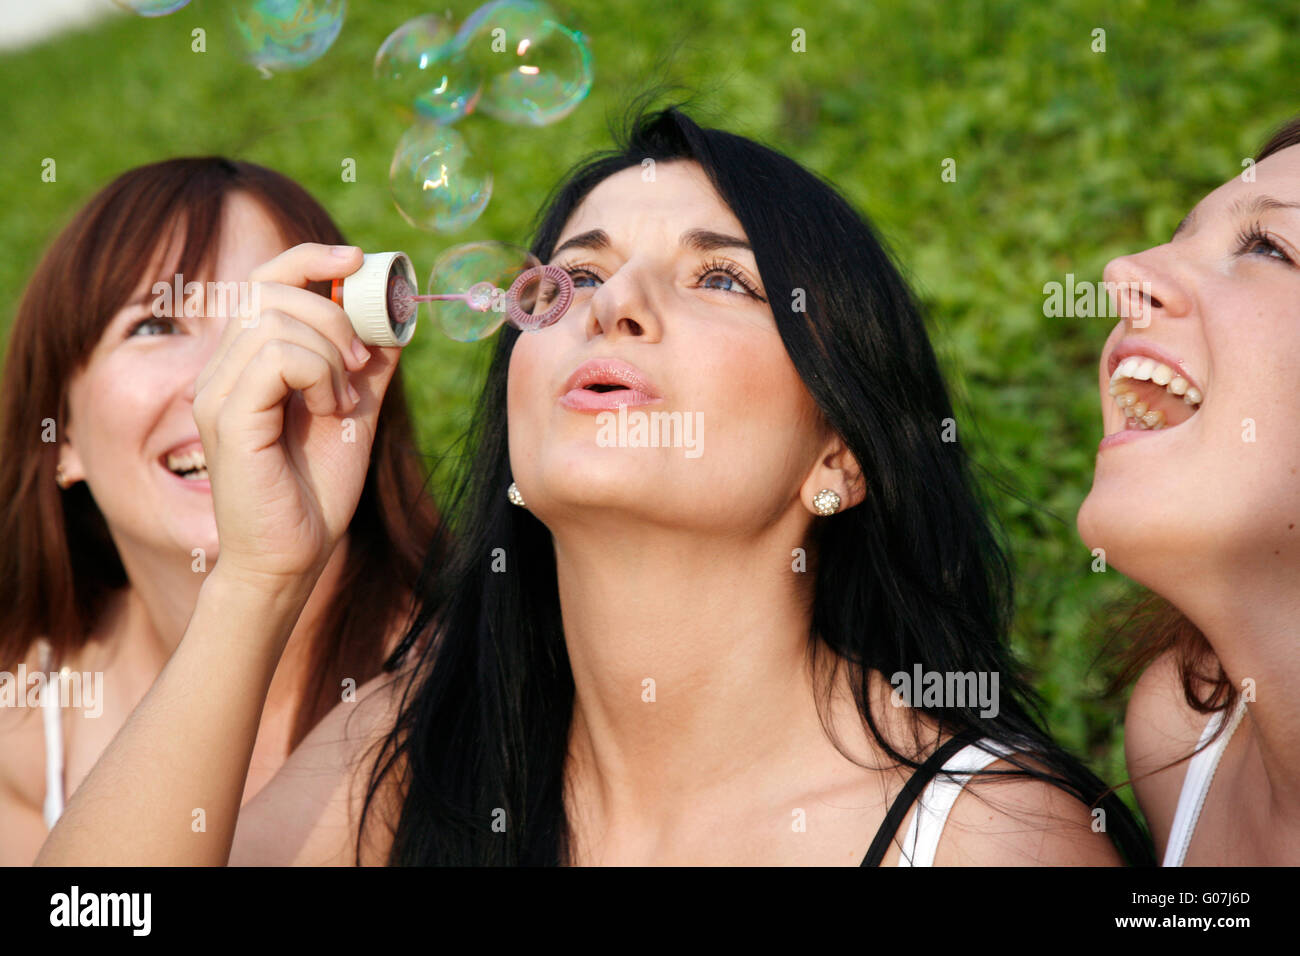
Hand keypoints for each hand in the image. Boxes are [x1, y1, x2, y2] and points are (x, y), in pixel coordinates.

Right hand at [193, 243, 400, 593]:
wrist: (293, 557)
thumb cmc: (316, 491)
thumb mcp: (354, 414)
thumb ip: (368, 367)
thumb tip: (396, 319)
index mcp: (247, 362)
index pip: (266, 280)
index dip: (310, 257)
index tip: (357, 259)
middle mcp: (222, 370)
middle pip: (273, 291)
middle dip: (335, 313)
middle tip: (362, 363)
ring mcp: (217, 392)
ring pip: (277, 323)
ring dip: (331, 353)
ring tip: (343, 400)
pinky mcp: (227, 419)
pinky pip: (276, 359)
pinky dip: (318, 375)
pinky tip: (329, 410)